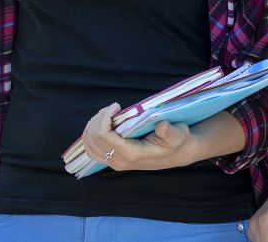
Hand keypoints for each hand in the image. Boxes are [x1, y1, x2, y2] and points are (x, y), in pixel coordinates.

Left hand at [78, 103, 195, 171]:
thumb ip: (169, 131)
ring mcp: (114, 162)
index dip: (104, 117)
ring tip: (108, 114)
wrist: (177, 154)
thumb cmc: (176, 141)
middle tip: (114, 108)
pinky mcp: (112, 160)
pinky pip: (92, 149)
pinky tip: (102, 124)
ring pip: (89, 143)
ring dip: (94, 125)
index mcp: (132, 154)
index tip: (117, 106)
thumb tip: (161, 126)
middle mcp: (120, 161)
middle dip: (99, 118)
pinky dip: (91, 134)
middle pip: (93, 138)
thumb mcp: (178, 134)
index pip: (104, 136)